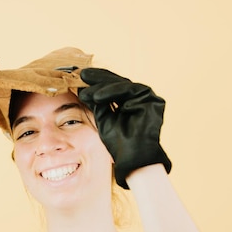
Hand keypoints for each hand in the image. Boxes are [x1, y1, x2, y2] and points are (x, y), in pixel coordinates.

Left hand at [78, 68, 171, 188]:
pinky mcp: (153, 100)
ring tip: (85, 91)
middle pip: (117, 83)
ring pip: (122, 85)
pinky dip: (112, 91)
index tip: (79, 77)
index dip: (97, 81)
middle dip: (98, 79)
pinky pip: (129, 90)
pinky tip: (97, 96)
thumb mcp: (102, 117)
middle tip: (81, 74)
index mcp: (129, 102)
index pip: (112, 87)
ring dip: (101, 86)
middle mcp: (140, 98)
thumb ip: (96, 102)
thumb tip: (82, 87)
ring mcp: (147, 98)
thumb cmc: (118, 143)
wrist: (131, 157)